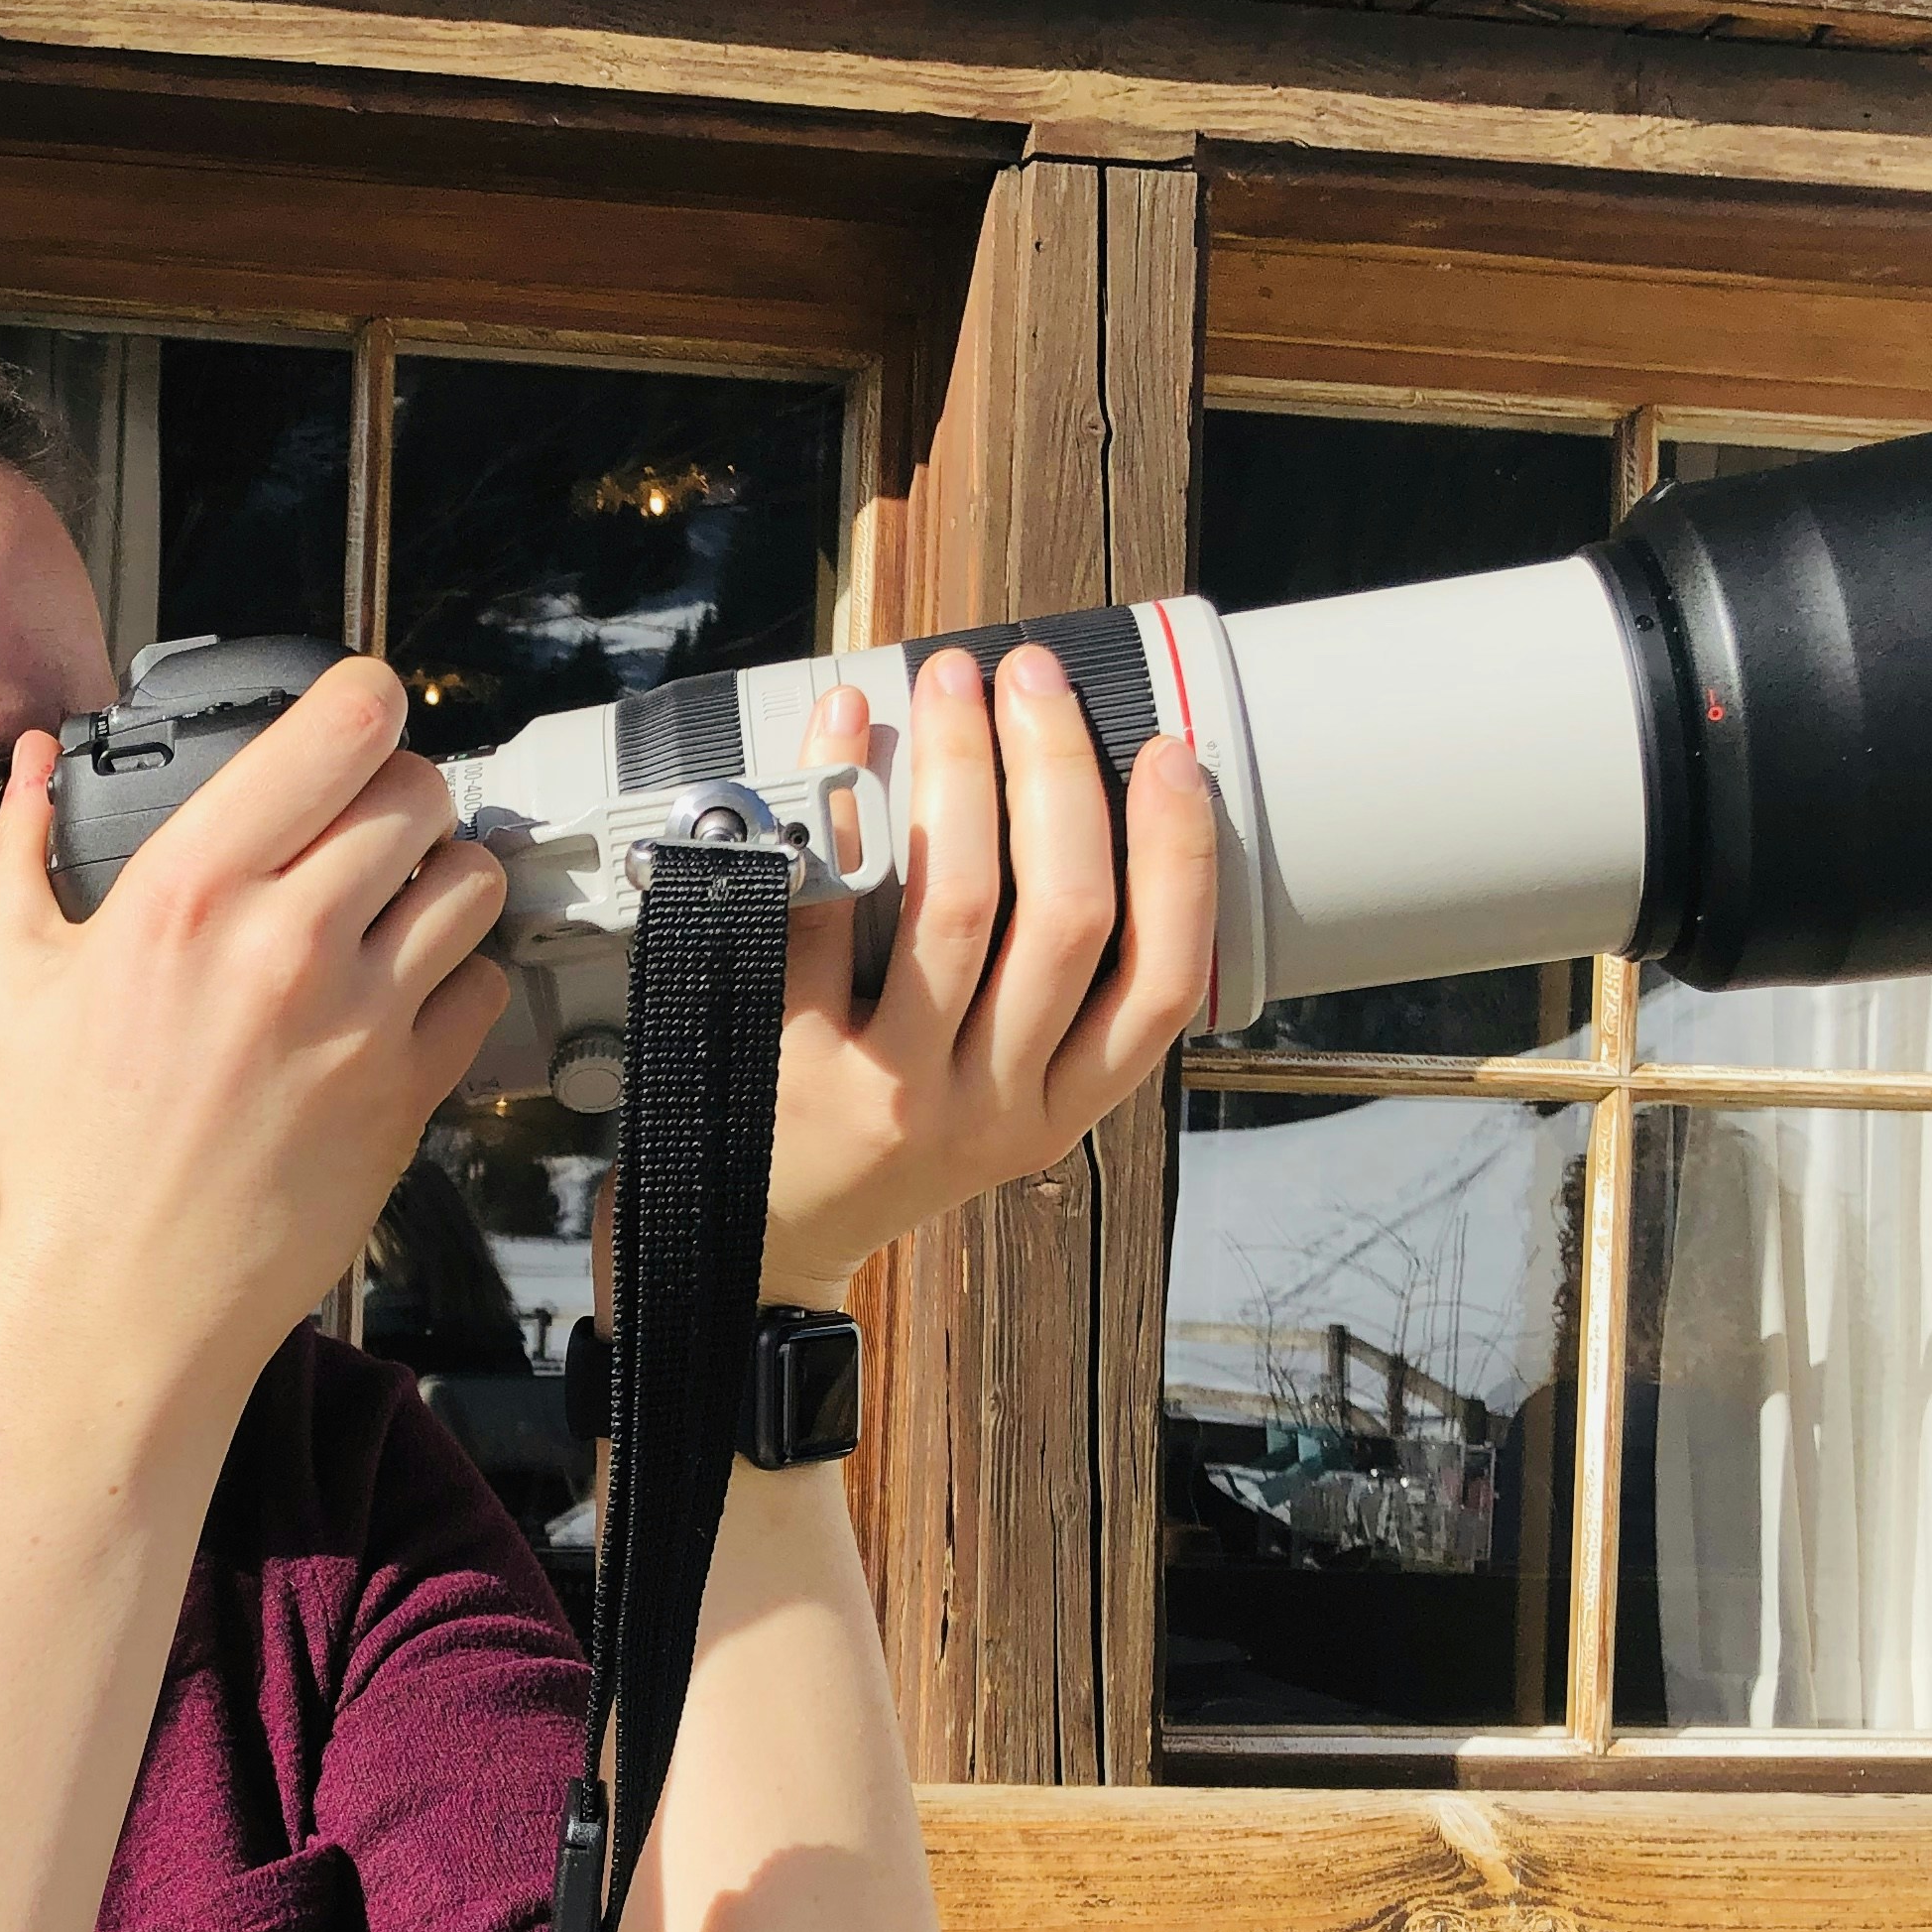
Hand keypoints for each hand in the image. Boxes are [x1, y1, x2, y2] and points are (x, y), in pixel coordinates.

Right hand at [0, 658, 509, 1396]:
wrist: (121, 1299)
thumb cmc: (59, 1149)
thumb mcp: (6, 979)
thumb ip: (24, 845)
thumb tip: (39, 759)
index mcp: (187, 889)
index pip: (341, 727)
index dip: (368, 700)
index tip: (360, 710)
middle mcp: (285, 940)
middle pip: (420, 790)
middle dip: (400, 791)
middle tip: (368, 822)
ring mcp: (359, 1019)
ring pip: (474, 880)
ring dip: (447, 875)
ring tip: (397, 903)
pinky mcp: (407, 1092)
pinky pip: (483, 986)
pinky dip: (459, 976)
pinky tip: (402, 992)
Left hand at [753, 640, 1218, 1303]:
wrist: (750, 1251)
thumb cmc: (878, 1144)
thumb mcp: (992, 1104)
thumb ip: (1040, 999)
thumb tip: (1065, 800)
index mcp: (1057, 1109)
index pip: (1161, 982)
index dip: (1181, 859)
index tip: (1173, 752)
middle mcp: (989, 1106)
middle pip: (1066, 918)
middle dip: (1060, 775)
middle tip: (1035, 680)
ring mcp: (892, 1090)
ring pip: (958, 906)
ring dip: (963, 770)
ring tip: (955, 684)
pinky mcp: (791, 1066)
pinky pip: (822, 915)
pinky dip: (837, 809)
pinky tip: (842, 733)